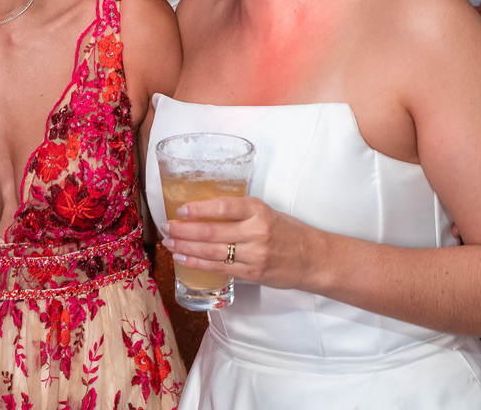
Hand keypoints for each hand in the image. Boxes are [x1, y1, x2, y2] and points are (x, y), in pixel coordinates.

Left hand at [161, 196, 319, 291]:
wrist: (314, 259)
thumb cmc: (288, 232)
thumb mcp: (266, 212)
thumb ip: (239, 212)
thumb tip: (203, 212)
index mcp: (259, 210)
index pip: (223, 206)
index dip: (198, 209)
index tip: (181, 210)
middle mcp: (256, 231)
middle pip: (211, 231)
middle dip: (183, 230)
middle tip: (166, 227)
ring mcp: (254, 255)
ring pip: (211, 251)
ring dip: (185, 247)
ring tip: (169, 242)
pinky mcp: (252, 274)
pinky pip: (218, 268)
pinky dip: (197, 262)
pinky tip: (183, 258)